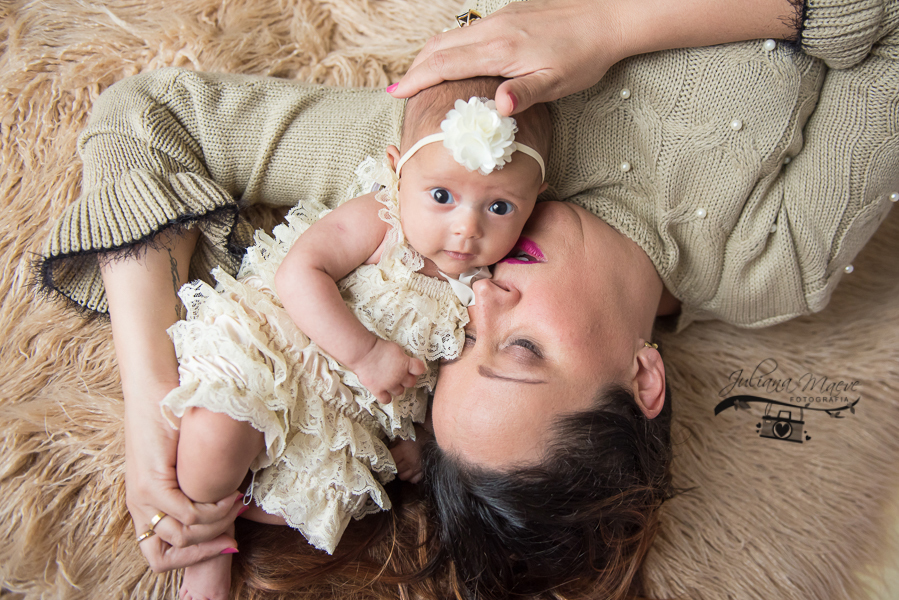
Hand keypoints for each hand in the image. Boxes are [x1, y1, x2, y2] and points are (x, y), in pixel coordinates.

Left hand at [127, 379, 243, 571]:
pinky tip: (229, 494)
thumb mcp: (184, 464)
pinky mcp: (152, 482)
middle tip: (233, 536)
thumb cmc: (175, 418)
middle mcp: (138, 507)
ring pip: (182, 537)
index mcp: (143, 506)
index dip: (194, 558)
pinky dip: (213, 510)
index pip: (159, 556)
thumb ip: (196, 489)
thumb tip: (229, 506)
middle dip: (206, 550)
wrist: (156, 389)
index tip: (226, 542)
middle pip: (166, 556)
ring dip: (215, 526)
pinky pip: (187, 513)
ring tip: (234, 504)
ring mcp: (142, 497)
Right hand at [352, 339, 426, 403]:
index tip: (413, 368)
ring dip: (397, 387)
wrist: (363, 353)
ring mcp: (389, 384)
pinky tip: (384, 392)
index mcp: (405, 363)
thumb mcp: (395, 348)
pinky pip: (386, 400)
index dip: (416, 369)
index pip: (419, 369)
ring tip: (391, 382)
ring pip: (400, 392)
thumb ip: (402, 357)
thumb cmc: (378, 347)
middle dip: (407, 379)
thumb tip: (404, 362)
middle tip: (401, 375)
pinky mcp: (378, 390)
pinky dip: (386, 397)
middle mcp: (400, 376)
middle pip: (411, 382)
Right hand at [389, 0, 628, 114]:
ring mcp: (499, 20)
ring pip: (451, 36)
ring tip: (418, 77)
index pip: (446, 64)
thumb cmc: (583, 55)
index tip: (397, 93)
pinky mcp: (508, 16)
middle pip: (439, 46)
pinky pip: (467, 32)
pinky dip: (449, 47)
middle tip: (400, 91)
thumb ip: (524, 94)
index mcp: (501, 50)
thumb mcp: (556, 83)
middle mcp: (493, 30)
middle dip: (415, 68)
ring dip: (430, 56)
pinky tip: (452, 61)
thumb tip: (499, 107)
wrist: (607, 16)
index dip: (417, 79)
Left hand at [389, 426, 429, 483]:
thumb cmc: (417, 435)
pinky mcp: (423, 472)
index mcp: (403, 450)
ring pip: (403, 477)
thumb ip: (394, 444)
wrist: (434, 436)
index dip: (387, 460)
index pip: (390, 460)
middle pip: (396, 470)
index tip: (387, 459)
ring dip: (401, 472)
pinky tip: (410, 470)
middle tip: (396, 462)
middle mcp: (410, 461)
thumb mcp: (403, 436)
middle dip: (394, 466)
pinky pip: (413, 480)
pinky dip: (410, 476)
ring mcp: (417, 468)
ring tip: (403, 466)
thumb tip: (385, 452)